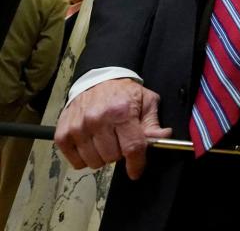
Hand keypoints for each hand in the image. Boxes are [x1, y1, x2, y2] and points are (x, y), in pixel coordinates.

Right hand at [54, 79, 171, 179]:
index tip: (136, 171)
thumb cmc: (124, 93)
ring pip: (94, 162)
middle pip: (112, 157)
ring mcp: (78, 128)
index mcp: (121, 112)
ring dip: (102, 156)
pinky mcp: (63, 134)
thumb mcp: (146, 101)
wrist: (97, 80)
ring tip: (106, 141)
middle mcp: (97, 120)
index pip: (132, 147)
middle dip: (119, 153)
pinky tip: (91, 145)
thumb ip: (153, 123)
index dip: (137, 164)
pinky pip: (76, 162)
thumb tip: (163, 138)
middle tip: (120, 140)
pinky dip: (85, 158)